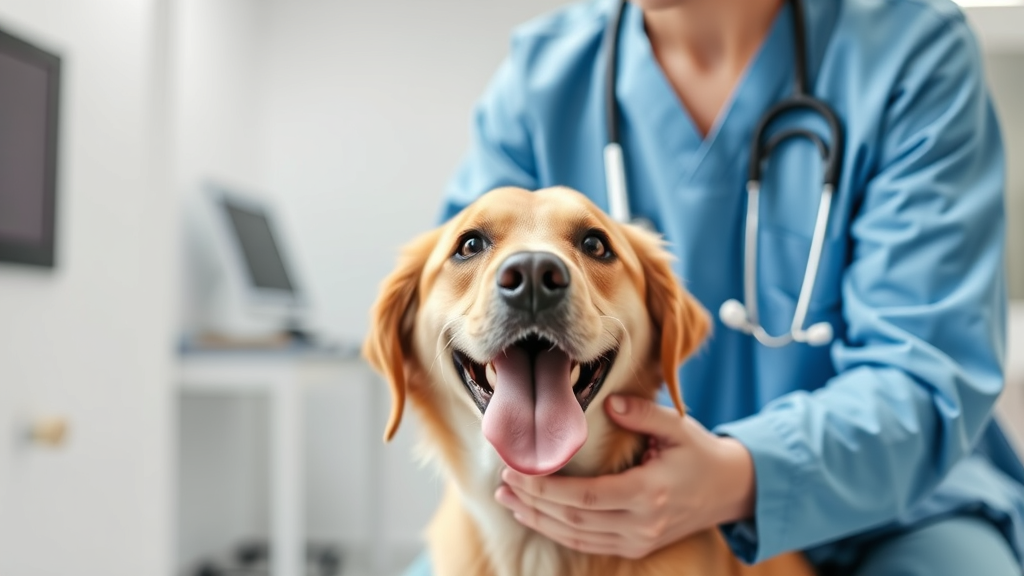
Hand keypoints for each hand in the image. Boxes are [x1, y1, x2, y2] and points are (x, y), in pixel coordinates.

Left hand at [494, 394, 755, 558]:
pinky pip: (588, 543)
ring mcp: (638, 539)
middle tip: (503, 482)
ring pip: (577, 536)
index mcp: (650, 492)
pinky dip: (557, 531)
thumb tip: (610, 402)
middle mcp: (642, 523)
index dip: (547, 488)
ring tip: (508, 499)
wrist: (730, 489)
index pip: (587, 497)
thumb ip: (643, 413)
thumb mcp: (677, 427)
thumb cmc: (699, 453)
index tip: (519, 470)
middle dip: (533, 502)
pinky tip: (535, 516)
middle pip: (575, 519)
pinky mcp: (636, 546)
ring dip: (538, 520)